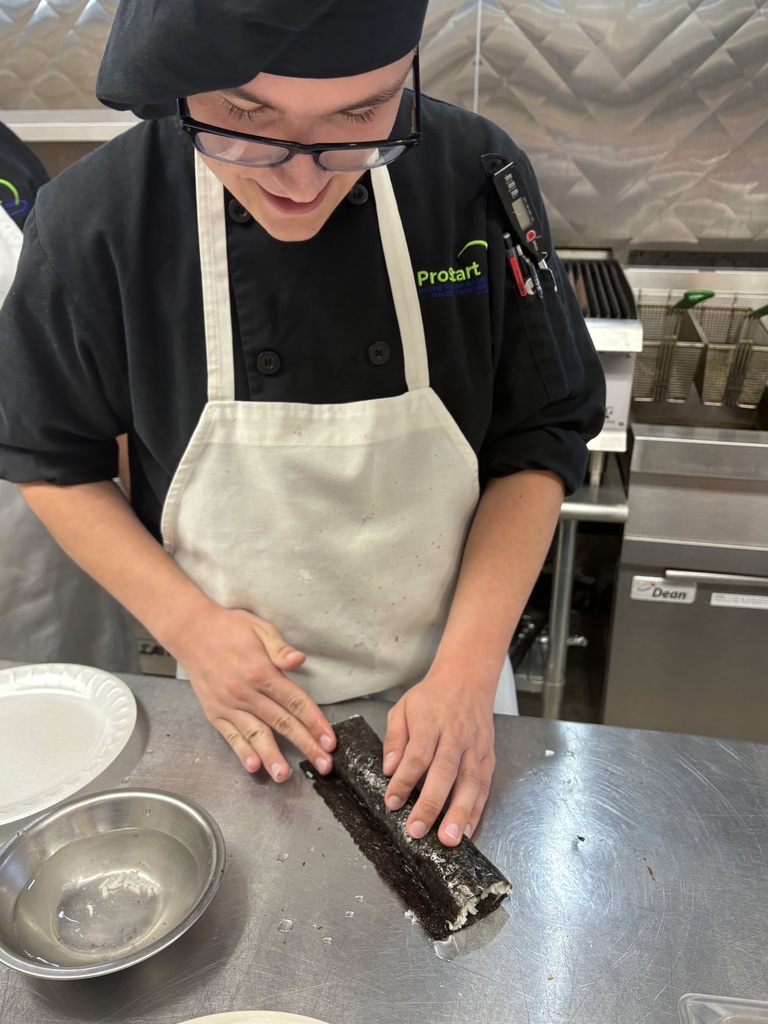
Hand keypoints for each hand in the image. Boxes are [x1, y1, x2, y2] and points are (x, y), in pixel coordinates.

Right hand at [173, 603, 335, 780]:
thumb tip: (298, 660)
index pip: (295, 701)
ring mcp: (229, 705)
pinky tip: (253, 765)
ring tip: (285, 775)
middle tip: (323, 764)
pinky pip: (231, 736)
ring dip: (272, 756)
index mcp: (261, 671)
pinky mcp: (215, 713)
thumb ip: (280, 647)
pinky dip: (242, 751)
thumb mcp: (259, 628)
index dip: (315, 722)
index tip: (328, 739)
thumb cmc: (229, 628)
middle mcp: (245, 692)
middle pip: (282, 723)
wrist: (190, 632)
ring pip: (256, 734)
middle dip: (305, 745)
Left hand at [381, 675, 495, 846]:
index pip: (418, 755)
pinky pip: (484, 786)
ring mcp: (475, 748)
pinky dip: (477, 809)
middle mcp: (456, 737)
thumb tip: (388, 768)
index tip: (392, 802)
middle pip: (445, 772)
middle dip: (431, 804)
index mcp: (432, 723)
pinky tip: (468, 829)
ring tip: (449, 840)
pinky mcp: (488, 756)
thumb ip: (395, 738)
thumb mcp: (403, 708)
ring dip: (459, 813)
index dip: (404, 780)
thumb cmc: (431, 697)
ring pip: (469, 782)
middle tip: (418, 830)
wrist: (467, 680)